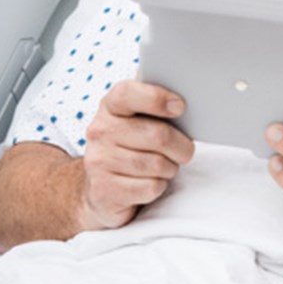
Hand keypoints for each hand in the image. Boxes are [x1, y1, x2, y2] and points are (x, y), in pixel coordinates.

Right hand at [76, 80, 195, 231]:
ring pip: (158, 164)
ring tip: (163, 168)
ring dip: (169, 169)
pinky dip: (159, 187)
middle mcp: (100, 131)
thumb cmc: (130, 149)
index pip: (127, 93)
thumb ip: (155, 110)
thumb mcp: (137, 122)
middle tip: (183, 151)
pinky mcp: (105, 190)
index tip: (179, 107)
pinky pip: (151, 187)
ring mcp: (99, 161)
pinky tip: (148, 182)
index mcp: (109, 107)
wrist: (101, 189)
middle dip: (181, 147)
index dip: (156, 98)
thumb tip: (181, 108)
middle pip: (158, 135)